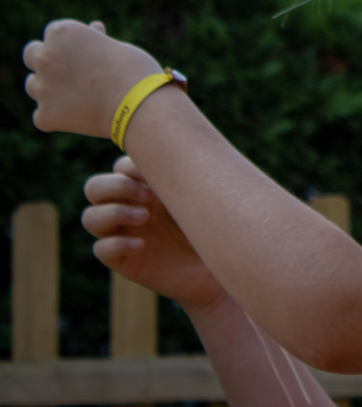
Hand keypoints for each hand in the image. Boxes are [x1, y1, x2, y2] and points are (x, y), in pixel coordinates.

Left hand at [22, 20, 163, 138]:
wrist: (140, 105)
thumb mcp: (116, 46)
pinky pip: (43, 115)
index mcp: (62, 33)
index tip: (85, 52)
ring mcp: (42, 87)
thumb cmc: (135, 71)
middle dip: (46, 60)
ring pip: (32, 85)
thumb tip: (93, 29)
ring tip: (77, 95)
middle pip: (31, 54)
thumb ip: (96, 41)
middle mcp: (45, 57)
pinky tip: (79, 116)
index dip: (70, 43)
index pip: (54, 32)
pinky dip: (57, 116)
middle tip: (69, 71)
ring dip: (47, 88)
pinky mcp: (45, 115)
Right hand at [81, 157, 226, 309]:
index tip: (159, 174)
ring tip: (145, 217)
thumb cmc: (217, 225)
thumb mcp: (203, 195)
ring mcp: (124, 234)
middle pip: (94, 188)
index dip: (131, 166)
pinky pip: (100, 250)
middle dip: (115, 186)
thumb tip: (182, 141)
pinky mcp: (125, 261)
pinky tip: (142, 245)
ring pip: (89, 217)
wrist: (226, 265)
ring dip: (113, 212)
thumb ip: (188, 173)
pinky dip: (116, 244)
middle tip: (149, 195)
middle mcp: (130, 208)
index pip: (119, 167)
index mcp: (147, 188)